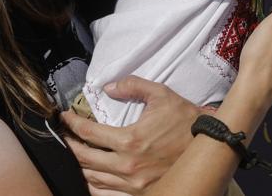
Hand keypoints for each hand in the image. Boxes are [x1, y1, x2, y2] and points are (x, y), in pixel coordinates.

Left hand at [60, 77, 198, 194]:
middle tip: (64, 136)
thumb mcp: (161, 94)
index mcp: (130, 140)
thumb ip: (133, 86)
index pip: (89, 134)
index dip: (72, 125)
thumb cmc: (184, 119)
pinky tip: (90, 177)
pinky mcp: (142, 192)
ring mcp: (134, 183)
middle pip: (85, 159)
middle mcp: (128, 165)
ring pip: (93, 180)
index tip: (64, 117)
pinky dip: (94, 186)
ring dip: (79, 166)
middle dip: (70, 146)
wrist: (208, 144)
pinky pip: (108, 194)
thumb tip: (109, 87)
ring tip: (74, 154)